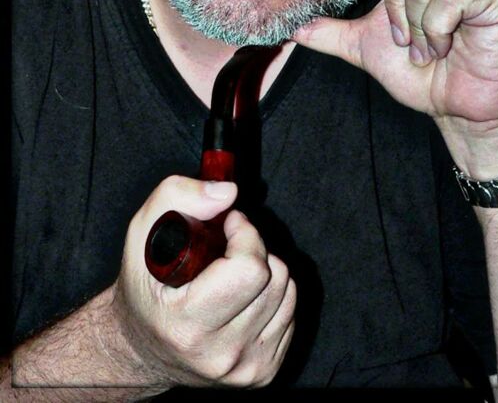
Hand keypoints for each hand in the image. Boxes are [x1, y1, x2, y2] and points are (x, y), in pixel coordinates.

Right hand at [113, 177, 295, 389]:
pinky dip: (272, 294)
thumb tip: (229, 193)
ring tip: (233, 271)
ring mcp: (245, 368)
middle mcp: (219, 354)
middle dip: (255, 248)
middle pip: (275, 277)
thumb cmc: (144, 286)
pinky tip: (243, 295)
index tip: (228, 223)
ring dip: (266, 270)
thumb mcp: (143, 232)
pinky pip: (290, 312)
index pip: (250, 269)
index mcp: (187, 325)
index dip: (245, 233)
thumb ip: (177, 196)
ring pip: (288, 292)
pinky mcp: (263, 372)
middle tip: (227, 246)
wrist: (139, 349)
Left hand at [294, 0, 497, 175]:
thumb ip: (332, 30)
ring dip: (415, 25)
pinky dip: (434, 32)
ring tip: (435, 41)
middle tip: (415, 36)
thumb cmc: (424, 71)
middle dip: (395, 8)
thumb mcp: (368, 46)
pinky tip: (451, 42)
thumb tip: (293, 25)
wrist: (460, 106)